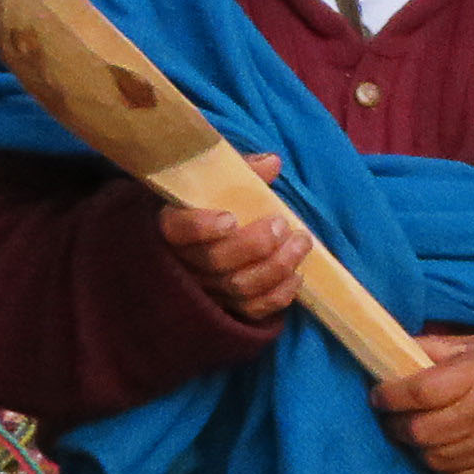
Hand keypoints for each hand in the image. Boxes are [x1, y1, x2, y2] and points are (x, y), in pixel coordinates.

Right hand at [157, 158, 311, 330]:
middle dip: (255, 245)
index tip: (230, 218)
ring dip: (276, 267)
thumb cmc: (211, 201)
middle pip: (215, 262)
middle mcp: (182, 262)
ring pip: (238, 287)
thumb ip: (242, 169)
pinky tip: (296, 276)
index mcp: (172, 224)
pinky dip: (278, 296)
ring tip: (301, 243)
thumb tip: (272, 163)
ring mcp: (204, 289)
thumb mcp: (220, 179)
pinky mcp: (225, 308)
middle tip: (281, 225)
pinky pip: (251, 310)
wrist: (205, 235)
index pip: (177, 230)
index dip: (201, 227)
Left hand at [376, 332, 473, 473]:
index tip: (379, 395)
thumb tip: (391, 353)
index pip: (417, 392)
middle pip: (419, 431)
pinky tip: (448, 448)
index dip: (389, 396)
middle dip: (397, 425)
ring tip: (422, 432)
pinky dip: (444, 465)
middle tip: (394, 417)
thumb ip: (434, 349)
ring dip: (420, 446)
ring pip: (432, 458)